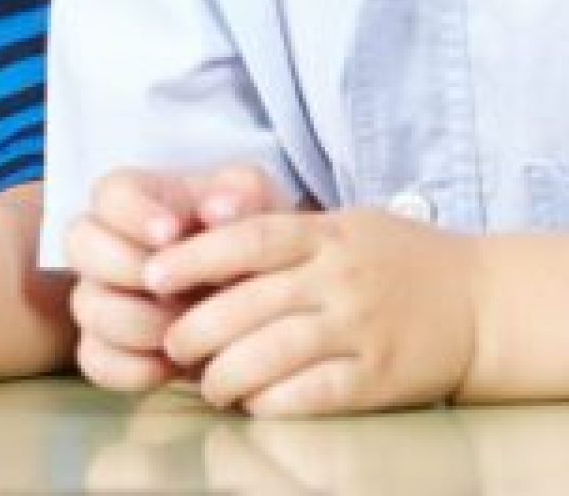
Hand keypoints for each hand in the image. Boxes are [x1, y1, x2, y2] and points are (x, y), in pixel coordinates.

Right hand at [65, 165, 282, 393]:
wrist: (252, 294)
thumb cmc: (243, 236)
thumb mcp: (254, 204)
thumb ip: (242, 193)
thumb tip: (221, 209)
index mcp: (135, 201)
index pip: (110, 193)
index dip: (133, 214)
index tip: (172, 233)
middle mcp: (105, 244)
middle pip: (79, 242)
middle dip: (124, 265)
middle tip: (170, 286)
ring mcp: (101, 296)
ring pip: (86, 305)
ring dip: (136, 321)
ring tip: (182, 327)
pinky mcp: (107, 346)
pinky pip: (94, 360)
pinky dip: (130, 367)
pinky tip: (171, 365)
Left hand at [146, 206, 479, 414]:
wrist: (478, 300)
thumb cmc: (390, 256)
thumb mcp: (337, 225)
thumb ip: (278, 233)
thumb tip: (197, 241)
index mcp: (322, 233)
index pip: (246, 239)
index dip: (193, 256)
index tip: (151, 275)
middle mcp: (339, 278)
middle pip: (252, 302)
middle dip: (199, 326)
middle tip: (167, 342)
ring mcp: (362, 327)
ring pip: (278, 351)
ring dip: (231, 372)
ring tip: (206, 384)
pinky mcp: (381, 376)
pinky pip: (319, 391)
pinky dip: (279, 400)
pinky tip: (253, 404)